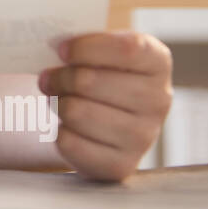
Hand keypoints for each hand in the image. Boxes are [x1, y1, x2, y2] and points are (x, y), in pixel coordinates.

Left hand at [38, 31, 172, 180]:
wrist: (112, 122)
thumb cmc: (103, 74)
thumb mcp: (104, 50)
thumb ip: (86, 43)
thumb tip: (57, 48)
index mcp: (157, 63)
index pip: (126, 49)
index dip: (85, 48)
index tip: (60, 50)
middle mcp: (159, 101)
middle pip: (89, 81)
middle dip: (60, 77)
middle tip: (48, 78)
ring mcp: (143, 137)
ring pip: (75, 112)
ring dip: (57, 104)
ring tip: (59, 100)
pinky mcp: (121, 165)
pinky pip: (69, 142)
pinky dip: (59, 132)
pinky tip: (69, 127)